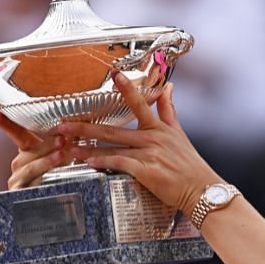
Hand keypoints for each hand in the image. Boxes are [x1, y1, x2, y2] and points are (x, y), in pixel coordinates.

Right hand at [0, 112, 66, 206]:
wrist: (57, 197)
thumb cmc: (59, 173)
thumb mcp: (63, 156)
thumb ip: (62, 145)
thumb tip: (71, 134)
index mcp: (28, 152)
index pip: (18, 135)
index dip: (8, 126)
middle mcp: (19, 165)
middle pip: (30, 154)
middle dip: (46, 146)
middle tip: (62, 140)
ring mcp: (17, 181)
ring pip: (29, 170)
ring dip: (44, 163)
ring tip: (60, 156)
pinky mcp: (16, 196)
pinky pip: (8, 196)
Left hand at [57, 73, 222, 216]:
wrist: (201, 189)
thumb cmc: (189, 165)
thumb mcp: (179, 133)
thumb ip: (169, 109)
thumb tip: (169, 86)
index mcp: (158, 127)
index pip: (140, 102)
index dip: (126, 87)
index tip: (113, 74)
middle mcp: (151, 137)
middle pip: (112, 129)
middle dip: (84, 126)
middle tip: (63, 125)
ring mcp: (149, 153)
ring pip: (111, 148)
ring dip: (87, 148)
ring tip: (68, 148)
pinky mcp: (147, 170)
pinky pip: (120, 163)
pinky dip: (103, 162)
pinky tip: (88, 163)